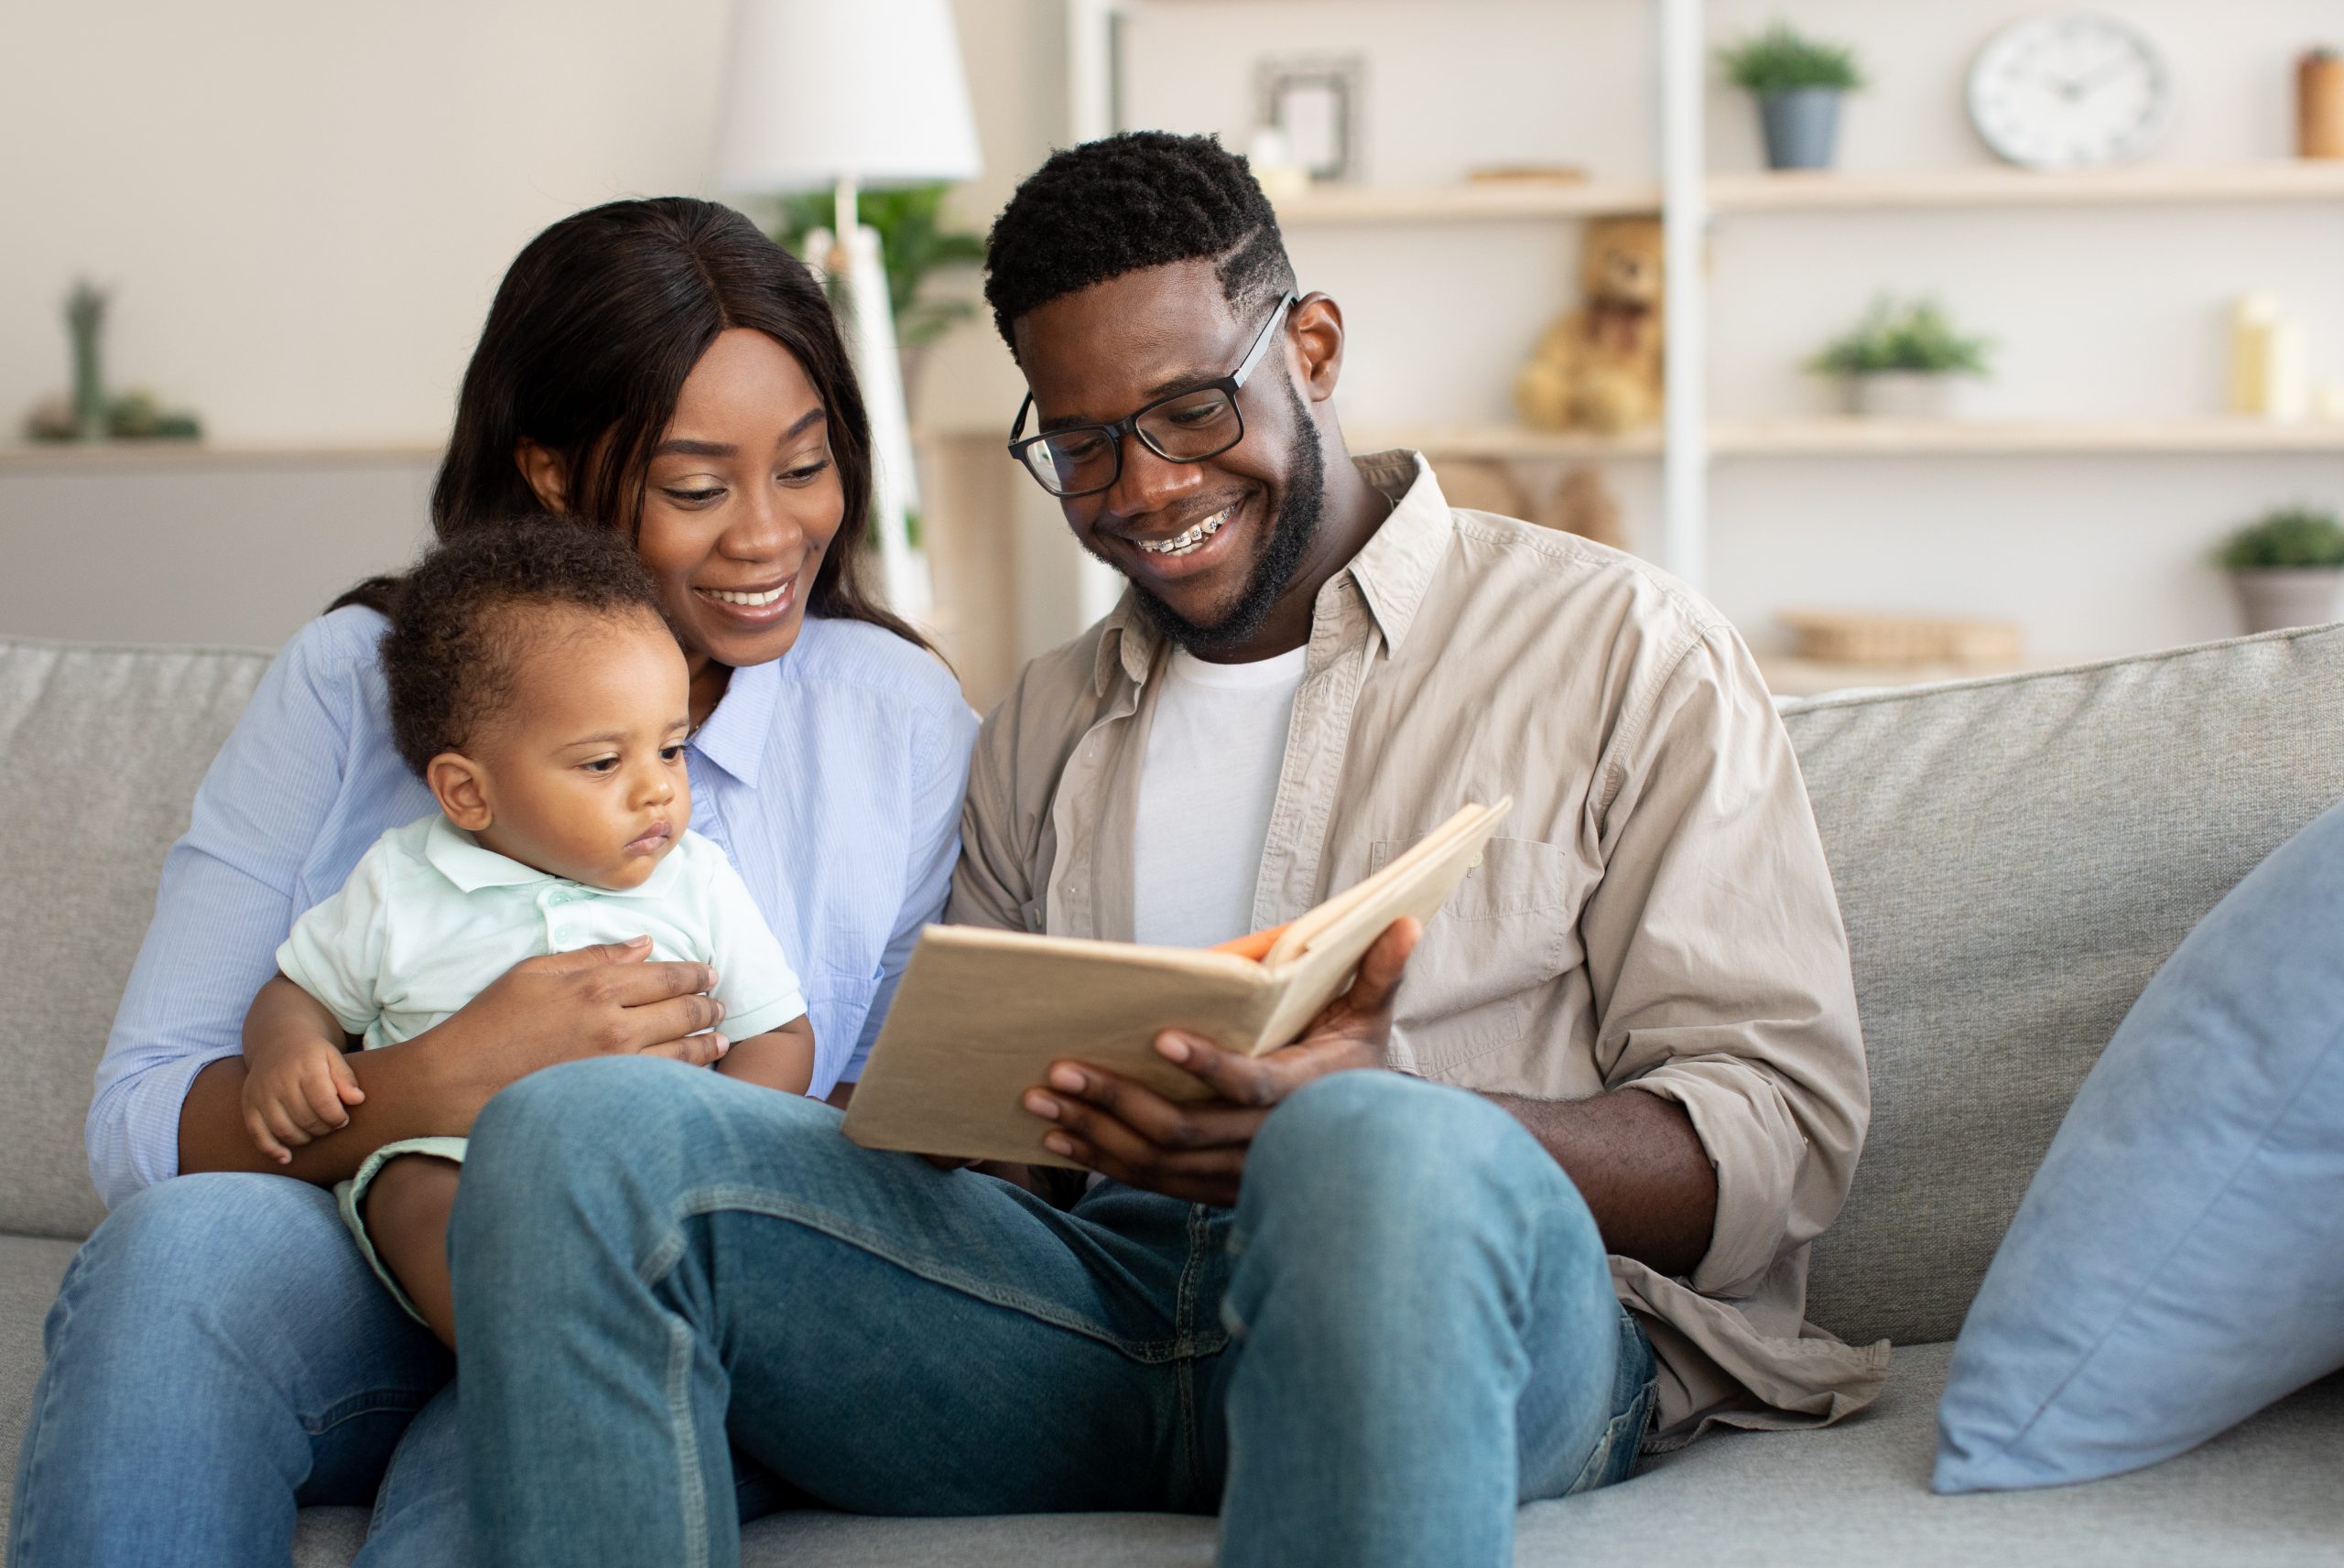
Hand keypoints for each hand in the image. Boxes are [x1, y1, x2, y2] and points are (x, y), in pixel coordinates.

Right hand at [241, 1037, 364, 1163]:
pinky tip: (286, 1157)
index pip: (323, 1103)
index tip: (342, 1119)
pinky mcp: (249, 1105)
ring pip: (284, 1130)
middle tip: (330, 1125)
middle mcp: (280, 1081)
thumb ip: (346, 1078)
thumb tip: (358, 1100)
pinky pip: (257, 1134)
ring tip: (314, 1132)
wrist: (278, 1042)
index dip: (337, 1118)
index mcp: (305, 1067)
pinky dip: (271, 1149)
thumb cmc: (312, 1054)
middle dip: (323, 1129)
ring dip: (304, 1139)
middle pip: (305, 1119)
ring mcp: (261, 1094)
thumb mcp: (333, 1057)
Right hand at [426, 936, 730, 1112]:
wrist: (457, 1080)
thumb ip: (595, 956)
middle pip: (684, 1013)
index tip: (710, 974)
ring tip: (721, 1037)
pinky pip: (664, 1085)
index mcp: (597, 987)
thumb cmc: (491, 1020)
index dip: (696, 975)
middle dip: (709, 1007)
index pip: (669, 977)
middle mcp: (615, 1025)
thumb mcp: (536, 970)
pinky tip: (694, 1072)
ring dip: (708, 1042)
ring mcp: (616, 1067)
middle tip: (720, 1005)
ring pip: (683, 1053)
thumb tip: (644, 945)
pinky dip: (687, 1076)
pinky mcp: (610, 1100)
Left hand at [1020, 918, 1420, 1205]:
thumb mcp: (1373, 1018)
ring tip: (1041, 1096)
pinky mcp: (1209, 1189)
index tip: (1160, 1037)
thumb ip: (1380, 972)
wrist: (1364, 1151)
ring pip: (1156, 1162)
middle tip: (1061, 1067)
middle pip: (1182, 1129)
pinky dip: (1102, 1160)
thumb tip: (1405, 922)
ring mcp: (1234, 1176)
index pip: (1251, 1086)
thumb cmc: (1357, 1068)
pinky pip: (1149, 1182)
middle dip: (1116, 1100)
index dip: (1208, 1066)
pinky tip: (1059, 1136)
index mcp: (1304, 1095)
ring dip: (1095, 1130)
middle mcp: (1265, 1146)